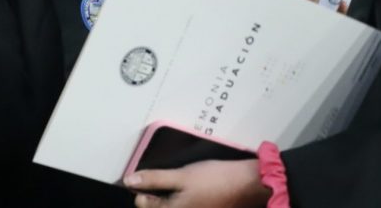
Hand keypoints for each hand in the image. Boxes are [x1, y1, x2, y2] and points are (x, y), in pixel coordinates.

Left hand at [125, 159, 269, 207]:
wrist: (249, 185)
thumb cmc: (217, 180)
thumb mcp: (182, 176)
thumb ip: (154, 180)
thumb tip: (130, 181)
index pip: (143, 205)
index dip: (143, 189)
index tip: (148, 177)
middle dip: (157, 194)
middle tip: (164, 179)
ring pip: (173, 207)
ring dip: (170, 196)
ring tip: (180, 183)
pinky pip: (187, 206)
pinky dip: (184, 199)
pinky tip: (193, 188)